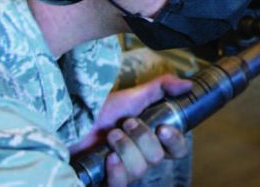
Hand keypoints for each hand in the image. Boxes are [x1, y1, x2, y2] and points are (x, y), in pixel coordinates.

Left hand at [70, 74, 191, 185]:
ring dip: (125, 148)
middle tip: (126, 124)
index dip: (174, 141)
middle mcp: (143, 158)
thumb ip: (162, 87)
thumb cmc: (102, 111)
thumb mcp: (134, 95)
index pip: (177, 149)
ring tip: (111, 135)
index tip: (163, 128)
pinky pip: (121, 183)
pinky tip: (108, 157)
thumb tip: (188, 84)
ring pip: (140, 169)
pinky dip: (116, 169)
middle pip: (157, 158)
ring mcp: (125, 172)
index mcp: (153, 140)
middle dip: (141, 138)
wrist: (71, 123)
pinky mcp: (108, 181)